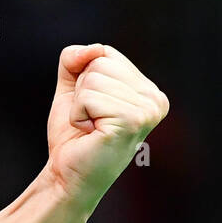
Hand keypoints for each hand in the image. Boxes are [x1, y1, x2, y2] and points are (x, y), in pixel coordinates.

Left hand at [44, 44, 167, 222]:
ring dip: (79, 105)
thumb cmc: (73, 134)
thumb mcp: (71, 87)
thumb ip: (75, 59)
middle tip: (90, 120)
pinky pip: (88, 97)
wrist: (67, 173)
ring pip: (92, 79)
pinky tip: (91, 133)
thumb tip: (91, 49)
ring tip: (91, 127)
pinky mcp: (131, 121)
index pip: (105, 53)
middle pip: (99, 63)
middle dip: (81, 91)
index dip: (84, 78)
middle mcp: (155, 99)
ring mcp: (147, 111)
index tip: (91, 107)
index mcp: (148, 90)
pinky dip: (78, 115)